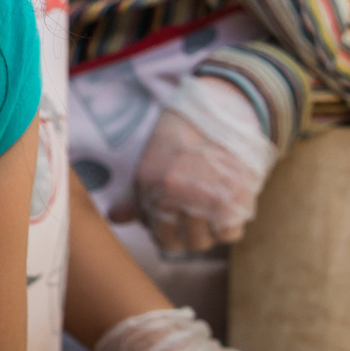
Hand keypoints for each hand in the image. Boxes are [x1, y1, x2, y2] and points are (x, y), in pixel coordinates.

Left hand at [112, 77, 274, 254]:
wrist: (225, 107)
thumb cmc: (186, 133)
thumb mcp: (153, 158)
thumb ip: (136, 194)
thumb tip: (116, 218)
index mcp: (147, 182)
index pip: (154, 232)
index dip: (167, 229)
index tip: (177, 217)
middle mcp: (172, 192)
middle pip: (179, 243)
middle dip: (187, 234)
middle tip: (198, 215)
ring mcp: (203, 198)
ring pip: (203, 242)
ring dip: (208, 232)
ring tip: (212, 209)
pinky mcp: (233, 199)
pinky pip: (229, 234)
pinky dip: (230, 225)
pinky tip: (228, 206)